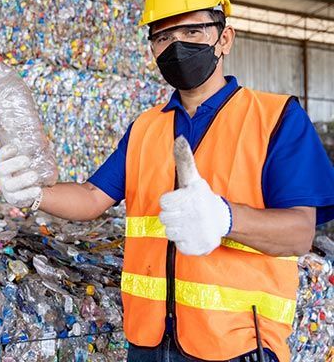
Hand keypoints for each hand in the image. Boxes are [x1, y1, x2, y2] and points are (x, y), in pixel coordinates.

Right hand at [0, 144, 41, 207]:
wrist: (32, 189)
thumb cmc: (30, 169)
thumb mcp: (32, 159)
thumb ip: (37, 151)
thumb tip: (49, 143)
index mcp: (5, 163)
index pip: (1, 156)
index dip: (5, 152)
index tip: (15, 147)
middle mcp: (3, 176)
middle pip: (3, 169)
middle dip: (14, 164)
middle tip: (27, 160)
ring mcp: (7, 188)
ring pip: (10, 185)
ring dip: (22, 180)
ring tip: (35, 176)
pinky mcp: (14, 199)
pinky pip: (19, 197)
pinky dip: (29, 193)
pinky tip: (38, 190)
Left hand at [158, 136, 231, 255]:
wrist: (222, 219)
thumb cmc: (201, 198)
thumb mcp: (192, 178)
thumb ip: (183, 160)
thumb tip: (179, 138)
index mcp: (187, 198)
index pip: (163, 202)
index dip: (170, 202)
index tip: (181, 200)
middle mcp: (190, 215)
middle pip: (163, 218)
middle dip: (172, 215)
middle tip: (184, 212)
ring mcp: (194, 232)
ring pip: (169, 232)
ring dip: (177, 228)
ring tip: (188, 223)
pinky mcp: (196, 247)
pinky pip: (179, 246)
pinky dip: (184, 241)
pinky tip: (192, 234)